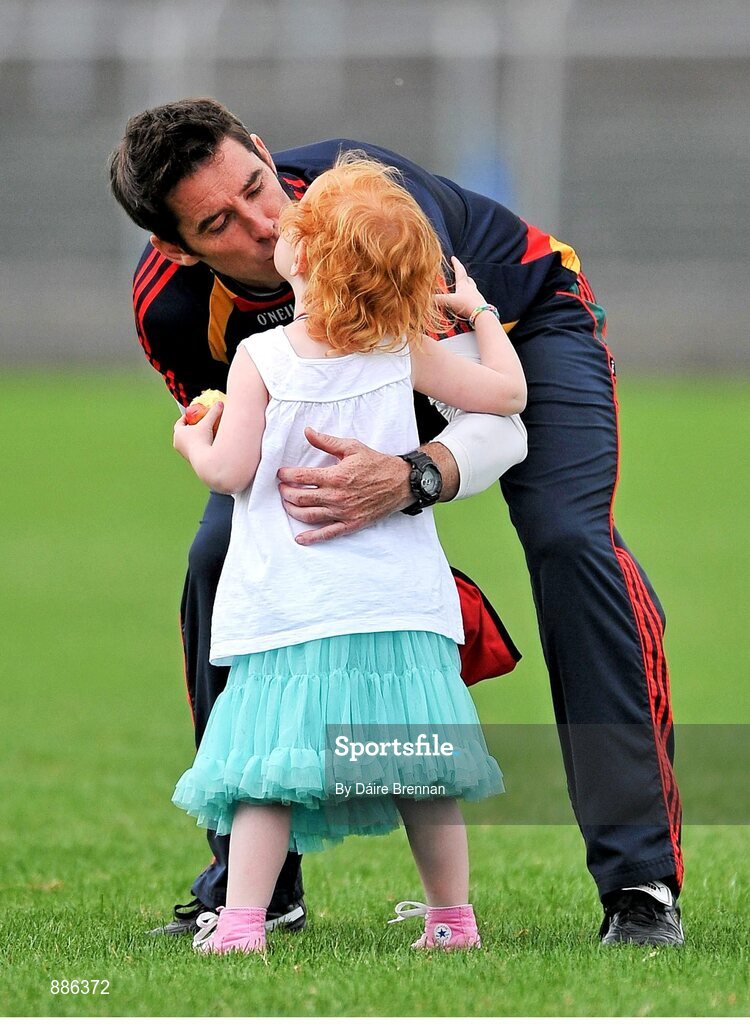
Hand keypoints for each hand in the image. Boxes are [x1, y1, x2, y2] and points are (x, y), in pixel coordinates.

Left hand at [173, 401, 222, 458]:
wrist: (204, 462)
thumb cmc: (202, 441)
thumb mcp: (208, 424)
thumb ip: (213, 413)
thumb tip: (220, 403)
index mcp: (178, 433)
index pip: (179, 423)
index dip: (185, 418)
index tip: (191, 416)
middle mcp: (178, 443)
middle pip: (182, 432)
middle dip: (190, 428)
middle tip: (199, 424)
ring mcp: (183, 452)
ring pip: (187, 442)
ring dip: (194, 438)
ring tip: (203, 434)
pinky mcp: (190, 459)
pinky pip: (192, 450)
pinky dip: (197, 446)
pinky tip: (205, 445)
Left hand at [277, 427, 411, 544]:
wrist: (401, 483)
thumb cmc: (377, 464)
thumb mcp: (352, 447)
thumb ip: (327, 441)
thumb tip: (307, 432)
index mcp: (336, 476)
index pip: (301, 477)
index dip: (286, 475)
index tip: (281, 473)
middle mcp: (337, 496)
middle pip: (300, 497)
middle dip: (286, 492)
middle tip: (282, 488)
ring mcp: (343, 512)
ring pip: (308, 515)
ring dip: (292, 510)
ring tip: (287, 504)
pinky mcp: (350, 524)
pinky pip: (327, 533)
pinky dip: (312, 537)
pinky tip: (300, 538)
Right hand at [435, 256, 486, 320]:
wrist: (481, 314)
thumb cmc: (467, 304)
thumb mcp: (450, 301)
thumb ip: (438, 299)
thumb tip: (427, 297)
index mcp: (463, 284)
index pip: (459, 270)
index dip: (456, 263)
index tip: (453, 258)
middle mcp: (471, 288)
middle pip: (467, 279)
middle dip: (463, 275)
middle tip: (460, 273)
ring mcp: (476, 296)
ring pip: (472, 288)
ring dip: (467, 286)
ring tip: (463, 288)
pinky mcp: (479, 304)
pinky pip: (473, 298)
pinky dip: (469, 298)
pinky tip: (466, 302)